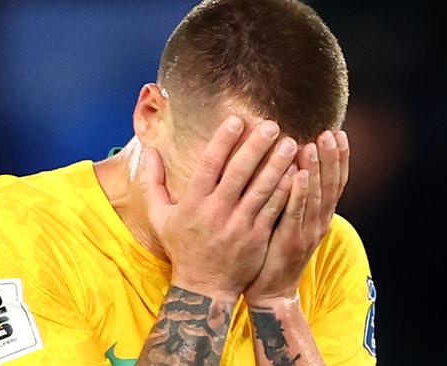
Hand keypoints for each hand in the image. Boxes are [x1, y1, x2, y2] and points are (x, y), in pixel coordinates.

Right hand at [139, 117, 298, 299]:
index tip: (236, 120)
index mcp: (193, 203)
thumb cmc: (182, 247)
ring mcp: (239, 226)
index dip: (223, 141)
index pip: (209, 165)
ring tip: (291, 144)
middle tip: (272, 125)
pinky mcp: (257, 238)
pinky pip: (274, 210)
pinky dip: (286, 191)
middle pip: (239, 173)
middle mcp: (217, 212)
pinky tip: (297, 173)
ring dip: (277, 165)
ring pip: (261, 190)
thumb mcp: (159, 216)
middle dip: (256, 147)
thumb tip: (149, 150)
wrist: (203, 288)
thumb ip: (152, 181)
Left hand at [245, 131, 349, 302]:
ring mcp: (306, 232)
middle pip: (330, 185)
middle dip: (331, 158)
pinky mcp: (290, 241)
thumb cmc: (276, 251)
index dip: (340, 158)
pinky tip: (296, 175)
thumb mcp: (292, 221)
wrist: (271, 290)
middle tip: (329, 132)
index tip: (339, 133)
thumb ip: (296, 196)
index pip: (336, 182)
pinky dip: (298, 193)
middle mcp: (319, 222)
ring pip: (314, 196)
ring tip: (312, 145)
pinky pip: (295, 213)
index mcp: (320, 216)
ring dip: (315, 170)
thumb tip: (292, 164)